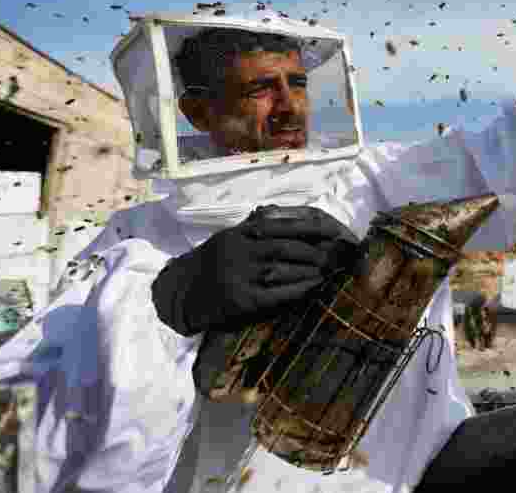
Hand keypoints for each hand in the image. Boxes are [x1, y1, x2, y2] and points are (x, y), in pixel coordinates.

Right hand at [152, 205, 360, 335]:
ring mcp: (239, 276)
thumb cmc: (212, 263)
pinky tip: (313, 287)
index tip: (334, 231)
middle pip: (284, 247)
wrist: (181, 293)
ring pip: (281, 269)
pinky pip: (275, 294)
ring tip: (328, 271)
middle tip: (335, 256)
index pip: (281, 225)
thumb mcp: (230, 237)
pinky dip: (297, 290)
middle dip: (314, 252)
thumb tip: (287, 215)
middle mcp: (239, 251)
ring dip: (309, 271)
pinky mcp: (240, 300)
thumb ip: (256, 226)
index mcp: (240, 233)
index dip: (310, 227)